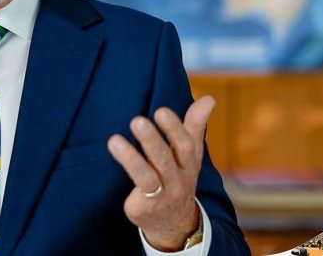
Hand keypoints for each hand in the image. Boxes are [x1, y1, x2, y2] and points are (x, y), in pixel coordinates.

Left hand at [107, 96, 214, 250]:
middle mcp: (177, 181)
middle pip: (165, 160)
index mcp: (188, 164)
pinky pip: (136, 196)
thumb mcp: (190, 155)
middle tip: (137, 120)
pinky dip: (126, 181)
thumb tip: (209, 98)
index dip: (174, 128)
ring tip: (114, 140)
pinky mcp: (144, 209)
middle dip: (152, 141)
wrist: (176, 225)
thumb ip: (195, 125)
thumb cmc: (179, 178)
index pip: (185, 145)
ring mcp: (161, 197)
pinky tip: (114, 160)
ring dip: (131, 159)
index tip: (161, 111)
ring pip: (147, 178)